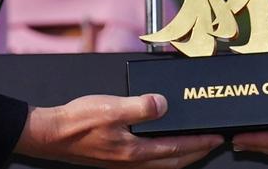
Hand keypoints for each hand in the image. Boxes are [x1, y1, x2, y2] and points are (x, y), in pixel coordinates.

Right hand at [16, 93, 223, 168]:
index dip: (199, 143)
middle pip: (174, 162)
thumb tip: (163, 104)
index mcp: (135, 151)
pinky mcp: (115, 158)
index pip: (177, 149)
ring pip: (162, 164)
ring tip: (193, 146)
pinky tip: (161, 146)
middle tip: (212, 144)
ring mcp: (124, 163)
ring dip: (181, 156)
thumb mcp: (112, 107)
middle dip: (196, 153)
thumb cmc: (78, 122)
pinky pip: (148, 160)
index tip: (216, 138)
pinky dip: (163, 155)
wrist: (51, 134)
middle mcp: (132, 162)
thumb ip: (140, 106)